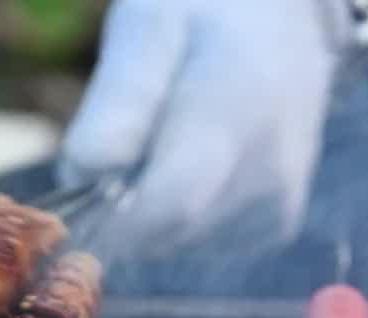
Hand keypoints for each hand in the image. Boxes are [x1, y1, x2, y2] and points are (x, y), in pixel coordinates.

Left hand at [59, 0, 351, 257]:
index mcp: (237, 114)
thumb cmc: (202, 12)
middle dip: (122, 207)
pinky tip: (190, 164)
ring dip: (148, 211)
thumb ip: (119, 100)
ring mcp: (278, 202)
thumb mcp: (148, 25)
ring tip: (163, 143)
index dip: (113, 214)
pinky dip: (179, 218)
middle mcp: (269, 170)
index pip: (169, 204)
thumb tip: (85, 177)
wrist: (282, 21)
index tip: (87, 180)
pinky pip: (201, 244)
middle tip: (123, 144)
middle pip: (165, 231)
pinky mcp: (276, 222)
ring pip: (177, 242)